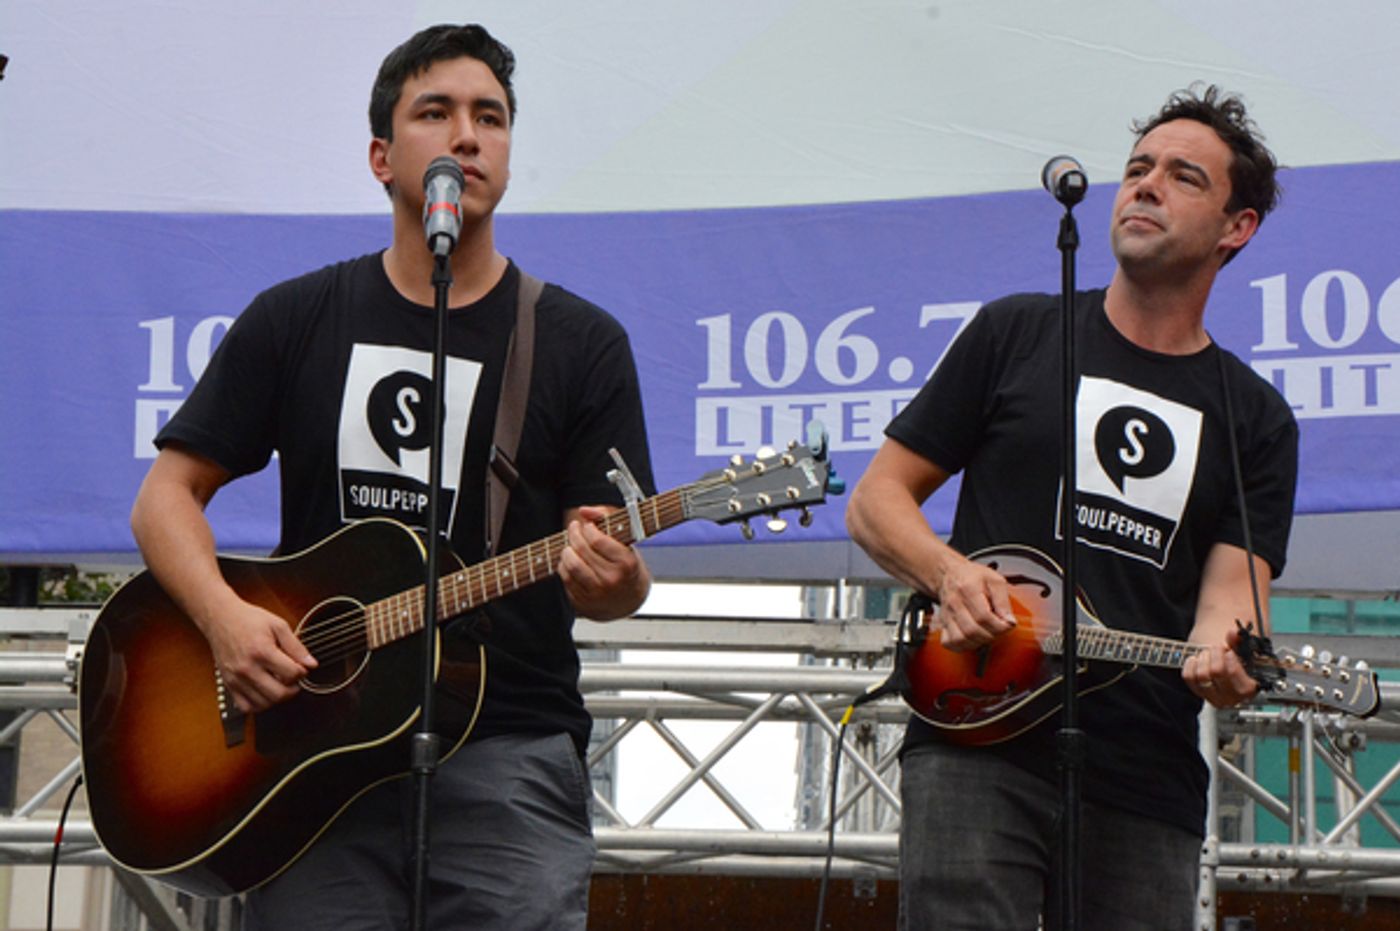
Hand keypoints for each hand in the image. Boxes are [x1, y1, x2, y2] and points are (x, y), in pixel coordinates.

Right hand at [203, 597, 317, 713]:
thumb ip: (296, 646)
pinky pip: (246, 706)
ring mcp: (236, 679)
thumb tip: (311, 664)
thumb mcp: (278, 625)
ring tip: (281, 685)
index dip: (302, 672)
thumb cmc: (248, 620)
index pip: (291, 674)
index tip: (301, 668)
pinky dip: (259, 705)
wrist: (220, 618)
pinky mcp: (228, 684)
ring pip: (263, 703)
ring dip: (278, 698)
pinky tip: (265, 693)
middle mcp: (247, 668)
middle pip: (279, 694)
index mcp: (262, 651)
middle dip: (293, 690)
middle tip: (294, 681)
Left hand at [558, 505, 647, 618]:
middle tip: (574, 528)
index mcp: (626, 564)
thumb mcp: (626, 540)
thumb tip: (583, 511)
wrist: (630, 600)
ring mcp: (597, 594)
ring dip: (566, 551)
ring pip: (571, 566)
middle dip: (574, 535)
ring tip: (570, 545)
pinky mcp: (584, 603)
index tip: (587, 525)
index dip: (588, 529)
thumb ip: (606, 517)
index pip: (597, 540)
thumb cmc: (627, 565)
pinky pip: (566, 580)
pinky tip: (570, 560)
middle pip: (582, 551)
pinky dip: (564, 566)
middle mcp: (612, 580)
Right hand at [935, 555, 1017, 651]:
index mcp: (968, 588)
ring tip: (987, 634)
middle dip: (991, 635)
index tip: (1008, 625)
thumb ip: (1003, 600)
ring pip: (960, 639)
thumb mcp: (995, 580)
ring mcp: (946, 614)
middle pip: (972, 630)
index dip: (999, 626)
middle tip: (999, 630)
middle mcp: (954, 603)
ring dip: (978, 642)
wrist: (950, 574)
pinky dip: (962, 646)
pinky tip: (972, 639)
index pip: (983, 616)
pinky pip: (949, 643)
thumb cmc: (973, 577)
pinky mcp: (942, 624)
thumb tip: (1010, 622)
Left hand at [1183, 624, 1257, 707]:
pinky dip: (1190, 664)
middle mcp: (1232, 698)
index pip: (1233, 671)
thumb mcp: (1242, 651)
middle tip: (1218, 648)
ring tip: (1209, 654)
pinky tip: (1198, 660)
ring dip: (1204, 658)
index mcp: (1248, 688)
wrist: (1225, 670)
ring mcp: (1214, 698)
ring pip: (1202, 675)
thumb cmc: (1237, 662)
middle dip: (1215, 654)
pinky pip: (1188, 677)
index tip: (1229, 651)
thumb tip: (1233, 633)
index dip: (1229, 656)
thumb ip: (1239, 641)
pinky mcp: (1199, 693)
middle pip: (1216, 671)